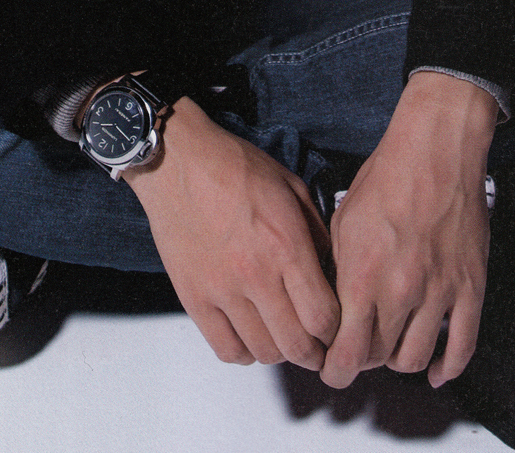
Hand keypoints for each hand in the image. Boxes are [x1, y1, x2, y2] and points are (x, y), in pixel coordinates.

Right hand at [123, 97, 340, 370]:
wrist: (179, 162)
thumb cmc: (237, 168)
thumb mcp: (292, 188)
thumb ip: (316, 232)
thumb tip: (329, 273)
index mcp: (287, 245)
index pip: (323, 317)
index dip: (335, 329)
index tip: (335, 325)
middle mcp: (256, 275)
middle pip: (296, 345)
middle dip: (313, 352)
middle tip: (316, 345)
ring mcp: (222, 291)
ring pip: (262, 352)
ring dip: (279, 351)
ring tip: (282, 336)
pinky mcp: (194, 299)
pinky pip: (225, 348)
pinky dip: (244, 351)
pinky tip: (250, 334)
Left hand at [321, 71, 497, 389]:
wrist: (437, 148)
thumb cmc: (389, 175)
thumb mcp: (343, 220)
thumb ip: (337, 270)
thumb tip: (331, 306)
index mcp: (363, 275)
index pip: (346, 352)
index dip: (336, 369)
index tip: (332, 369)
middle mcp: (401, 291)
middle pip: (378, 357)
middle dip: (364, 359)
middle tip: (360, 350)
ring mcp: (439, 292)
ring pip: (414, 358)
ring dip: (399, 360)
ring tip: (392, 347)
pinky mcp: (469, 287)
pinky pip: (462, 346)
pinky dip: (447, 368)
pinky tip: (436, 371)